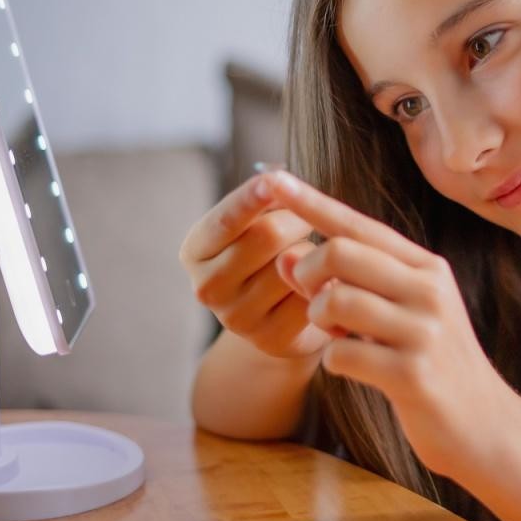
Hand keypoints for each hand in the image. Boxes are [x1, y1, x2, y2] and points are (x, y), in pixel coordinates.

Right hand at [178, 173, 335, 359]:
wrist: (281, 318)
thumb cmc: (271, 255)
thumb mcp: (256, 223)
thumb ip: (267, 202)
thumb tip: (281, 184)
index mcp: (196, 250)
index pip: (227, 218)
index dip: (252, 197)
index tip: (273, 180)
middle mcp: (207, 286)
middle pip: (267, 235)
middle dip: (298, 220)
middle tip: (310, 221)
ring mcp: (237, 317)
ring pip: (293, 265)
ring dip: (314, 254)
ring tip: (312, 257)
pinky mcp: (270, 339)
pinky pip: (310, 297)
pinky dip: (324, 284)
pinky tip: (323, 283)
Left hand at [260, 170, 518, 477]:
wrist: (483, 425)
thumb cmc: (432, 363)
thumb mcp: (398, 314)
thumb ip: (348, 284)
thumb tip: (285, 258)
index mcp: (426, 267)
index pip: (358, 224)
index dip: (311, 203)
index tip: (272, 180)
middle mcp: (429, 290)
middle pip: (340, 253)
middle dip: (308, 274)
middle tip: (313, 299)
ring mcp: (423, 332)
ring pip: (336, 300)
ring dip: (319, 319)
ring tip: (335, 334)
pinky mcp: (413, 375)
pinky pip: (342, 354)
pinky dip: (334, 360)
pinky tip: (353, 367)